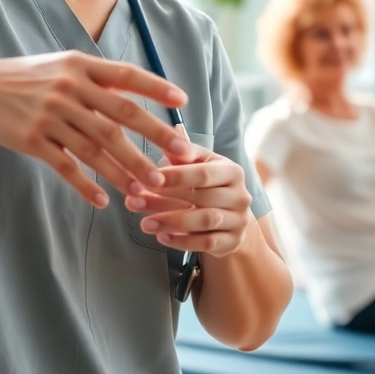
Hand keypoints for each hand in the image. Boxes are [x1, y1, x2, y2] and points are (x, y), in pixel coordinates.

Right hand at [0, 51, 190, 207]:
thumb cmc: (30, 78)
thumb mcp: (65, 66)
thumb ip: (99, 78)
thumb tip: (140, 90)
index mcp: (81, 66)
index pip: (126, 76)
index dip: (155, 87)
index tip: (182, 101)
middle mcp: (69, 88)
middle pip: (120, 116)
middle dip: (154, 138)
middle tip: (180, 157)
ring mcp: (51, 115)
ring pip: (97, 147)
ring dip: (125, 170)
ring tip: (147, 188)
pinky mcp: (33, 140)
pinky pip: (66, 167)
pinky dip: (86, 185)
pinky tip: (103, 201)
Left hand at [125, 131, 253, 257]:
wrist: (230, 218)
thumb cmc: (207, 186)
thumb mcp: (198, 166)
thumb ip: (183, 153)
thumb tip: (172, 130)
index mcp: (231, 171)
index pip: (202, 173)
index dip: (174, 177)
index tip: (145, 178)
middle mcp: (240, 195)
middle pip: (201, 197)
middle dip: (164, 200)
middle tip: (134, 201)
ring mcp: (239, 220)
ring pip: (204, 221)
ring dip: (171, 222)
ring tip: (144, 223)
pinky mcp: (233, 241)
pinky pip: (207, 243)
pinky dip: (183, 241)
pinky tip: (162, 237)